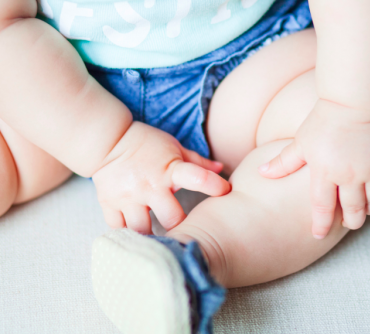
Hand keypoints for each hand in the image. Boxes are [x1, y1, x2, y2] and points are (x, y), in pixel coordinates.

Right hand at [92, 122, 230, 233]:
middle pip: (172, 219)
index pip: (197, 177)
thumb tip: (221, 168)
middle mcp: (149, 186)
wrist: (107, 140)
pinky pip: (119, 228)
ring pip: (142, 230)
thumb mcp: (175, 148)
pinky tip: (136, 236)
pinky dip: (128, 234)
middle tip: (186, 234)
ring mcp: (128, 197)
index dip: (214, 185)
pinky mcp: (109, 204)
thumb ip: (198, 163)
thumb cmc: (147, 144)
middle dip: (181, 228)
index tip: (226, 192)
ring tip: (160, 242)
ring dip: (153, 237)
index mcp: (170, 170)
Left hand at [258, 99, 369, 238]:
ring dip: (368, 210)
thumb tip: (261, 174)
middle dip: (350, 222)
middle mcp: (350, 175)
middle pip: (353, 213)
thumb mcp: (301, 142)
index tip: (318, 234)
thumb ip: (284, 162)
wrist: (354, 101)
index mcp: (325, 172)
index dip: (320, 225)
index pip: (322, 209)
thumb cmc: (324, 120)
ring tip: (363, 208)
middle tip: (347, 222)